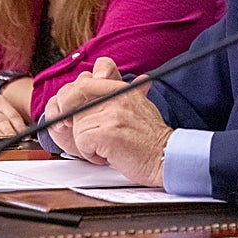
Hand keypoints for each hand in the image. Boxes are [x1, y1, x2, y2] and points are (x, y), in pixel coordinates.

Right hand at [44, 56, 127, 157]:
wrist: (104, 151)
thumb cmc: (120, 132)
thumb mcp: (130, 114)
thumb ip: (136, 95)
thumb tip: (145, 80)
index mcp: (108, 84)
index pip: (104, 66)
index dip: (102, 70)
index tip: (102, 78)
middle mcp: (90, 88)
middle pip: (82, 79)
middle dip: (81, 91)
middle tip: (84, 104)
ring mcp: (73, 99)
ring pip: (66, 91)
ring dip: (67, 103)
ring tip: (71, 121)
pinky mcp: (59, 111)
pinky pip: (52, 105)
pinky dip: (55, 114)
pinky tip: (62, 126)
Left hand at [49, 57, 170, 185]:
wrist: (165, 158)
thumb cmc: (152, 139)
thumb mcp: (144, 106)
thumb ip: (133, 92)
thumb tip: (141, 79)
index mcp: (121, 89)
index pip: (86, 80)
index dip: (73, 95)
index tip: (72, 112)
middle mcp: (116, 96)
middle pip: (74, 101)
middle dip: (73, 120)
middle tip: (84, 135)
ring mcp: (112, 113)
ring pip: (77, 126)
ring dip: (87, 143)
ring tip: (108, 147)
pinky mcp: (107, 132)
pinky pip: (81, 142)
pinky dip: (91, 154)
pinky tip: (108, 155)